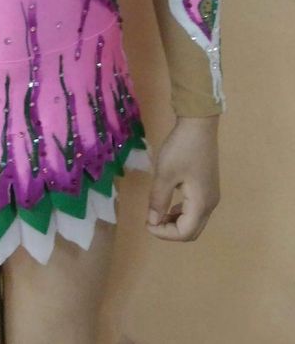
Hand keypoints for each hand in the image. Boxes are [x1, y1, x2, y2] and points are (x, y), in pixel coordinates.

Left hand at [146, 115, 220, 240]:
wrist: (199, 124)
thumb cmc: (181, 148)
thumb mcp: (165, 174)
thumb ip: (158, 200)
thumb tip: (152, 221)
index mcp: (201, 203)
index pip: (185, 233)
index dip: (164, 233)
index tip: (146, 223)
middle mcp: (210, 203)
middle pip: (192, 231)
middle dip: (170, 231)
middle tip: (151, 221)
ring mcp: (210, 194)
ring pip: (194, 220)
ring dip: (175, 222)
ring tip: (156, 213)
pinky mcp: (207, 186)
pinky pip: (195, 208)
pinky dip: (180, 212)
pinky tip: (167, 203)